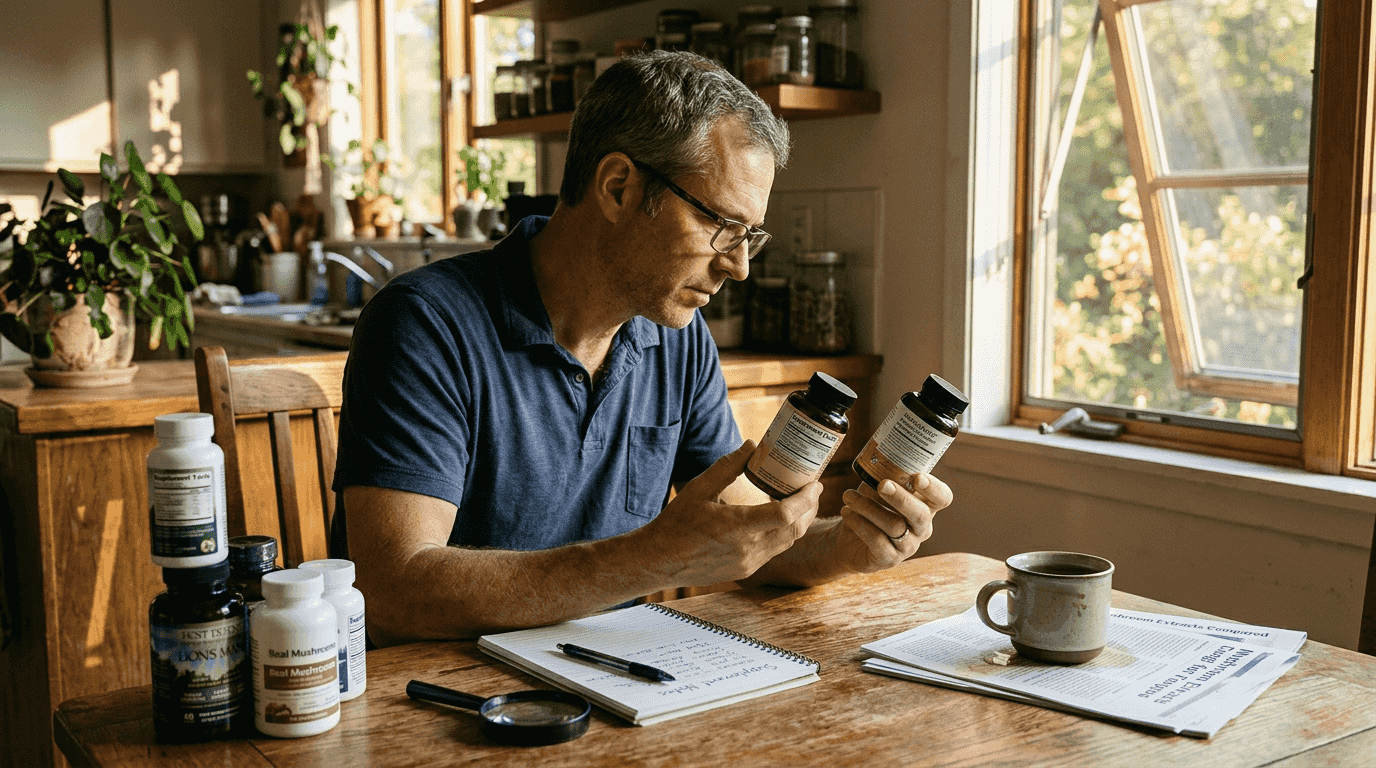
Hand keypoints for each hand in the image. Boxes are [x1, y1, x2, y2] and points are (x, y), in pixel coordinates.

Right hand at [640, 440, 821, 585]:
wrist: (659, 560)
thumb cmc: (676, 523)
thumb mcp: (699, 488)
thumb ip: (728, 466)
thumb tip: (753, 445)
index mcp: (736, 527)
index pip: (785, 514)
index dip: (806, 499)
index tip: (815, 483)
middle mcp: (747, 549)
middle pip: (795, 529)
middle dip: (809, 508)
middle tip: (813, 488)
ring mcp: (748, 563)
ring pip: (787, 542)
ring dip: (799, 522)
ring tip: (801, 501)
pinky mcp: (745, 571)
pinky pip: (774, 551)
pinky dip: (783, 534)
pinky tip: (778, 519)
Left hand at [832, 473, 952, 573]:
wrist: (849, 539)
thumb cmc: (870, 507)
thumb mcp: (877, 489)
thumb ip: (884, 476)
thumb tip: (880, 462)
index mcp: (925, 506)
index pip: (942, 498)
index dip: (934, 488)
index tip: (917, 477)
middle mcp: (922, 528)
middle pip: (921, 514)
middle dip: (901, 498)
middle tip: (882, 485)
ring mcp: (908, 546)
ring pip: (894, 526)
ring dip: (868, 507)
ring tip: (849, 496)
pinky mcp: (889, 559)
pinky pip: (877, 541)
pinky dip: (859, 524)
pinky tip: (847, 512)